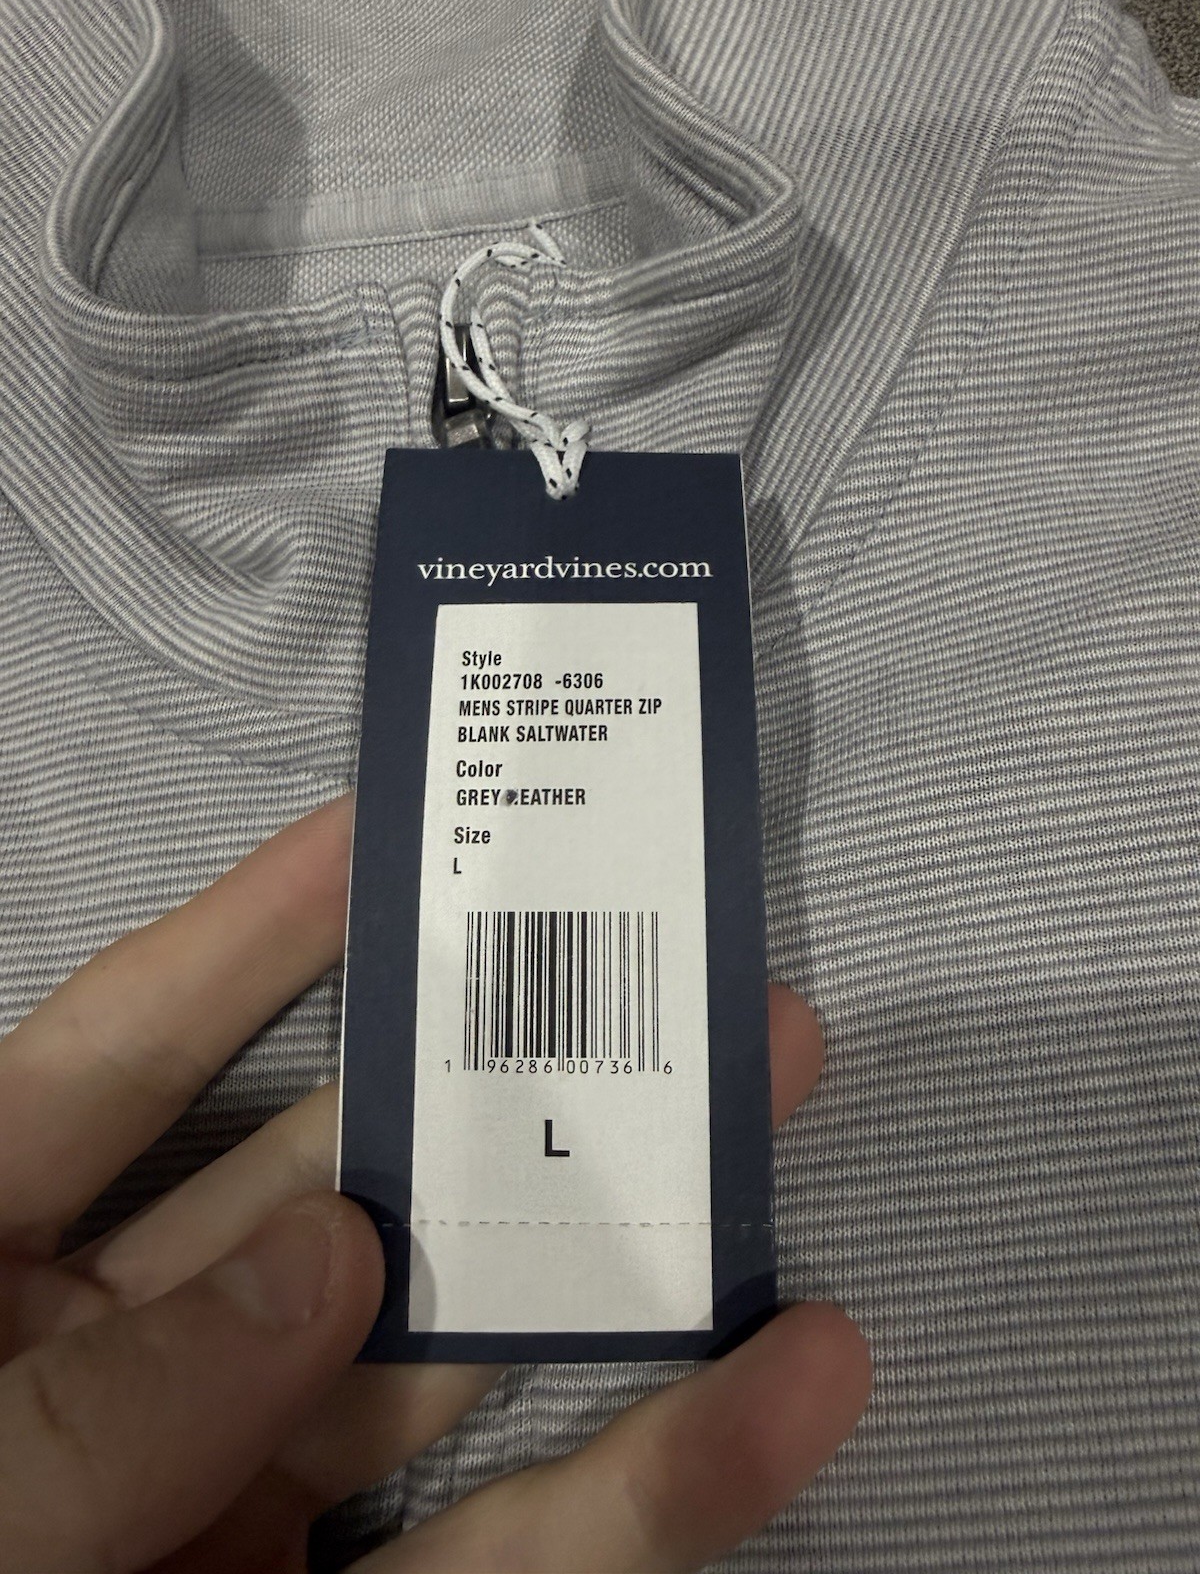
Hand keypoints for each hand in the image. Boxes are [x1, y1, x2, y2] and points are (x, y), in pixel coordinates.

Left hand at [0, 795, 870, 1572]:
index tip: (394, 829)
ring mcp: (241, 1513)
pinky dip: (648, 1493)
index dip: (259, 935)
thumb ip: (103, 1393)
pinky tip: (786, 1398)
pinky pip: (504, 1568)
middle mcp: (122, 1371)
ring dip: (626, 1265)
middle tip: (655, 969)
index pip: (128, 1055)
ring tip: (780, 1125)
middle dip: (492, 1075)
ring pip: (454, 1370)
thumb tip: (334, 1263)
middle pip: (334, 1184)